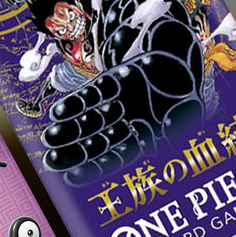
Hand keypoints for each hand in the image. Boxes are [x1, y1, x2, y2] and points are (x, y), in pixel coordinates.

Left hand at [41, 50, 201, 185]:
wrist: (185, 59)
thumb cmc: (185, 94)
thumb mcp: (187, 115)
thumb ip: (176, 126)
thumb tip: (167, 132)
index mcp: (146, 138)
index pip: (116, 158)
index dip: (94, 168)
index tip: (71, 177)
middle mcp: (130, 122)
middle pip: (98, 140)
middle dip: (74, 150)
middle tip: (50, 159)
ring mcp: (121, 101)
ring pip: (91, 119)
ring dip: (68, 128)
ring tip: (48, 137)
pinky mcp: (115, 80)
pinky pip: (94, 94)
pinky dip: (76, 102)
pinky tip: (58, 111)